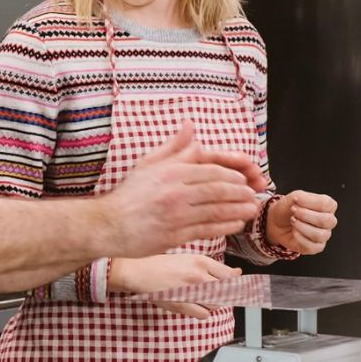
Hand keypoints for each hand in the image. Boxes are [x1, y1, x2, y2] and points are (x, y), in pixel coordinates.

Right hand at [101, 122, 261, 257]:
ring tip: (250, 210)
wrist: (108, 224)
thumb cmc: (129, 194)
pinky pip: (207, 229)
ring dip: (238, 210)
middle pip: (218, 190)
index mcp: (171, 172)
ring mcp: (176, 215)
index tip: (243, 180)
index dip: (233, 175)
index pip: (212, 171)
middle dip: (240, 193)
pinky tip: (235, 224)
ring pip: (217, 210)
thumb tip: (190, 126)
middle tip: (252, 195)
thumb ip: (173, 147)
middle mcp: (175, 192)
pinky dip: (225, 226)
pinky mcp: (175, 235)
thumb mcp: (148, 164)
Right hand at [108, 254, 240, 318]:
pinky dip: (202, 312)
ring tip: (201, 298)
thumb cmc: (159, 264)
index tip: (241, 287)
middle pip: (227, 292)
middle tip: (217, 293)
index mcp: (201, 261)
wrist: (137, 271)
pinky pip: (204, 314)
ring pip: (217, 304)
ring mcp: (191, 291)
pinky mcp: (182, 304)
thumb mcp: (188, 258)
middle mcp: (198, 275)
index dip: (238, 284)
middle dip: (225, 295)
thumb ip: (212, 267)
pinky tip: (194, 305)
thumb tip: (236, 273)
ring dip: (213, 304)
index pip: (231, 276)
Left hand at [266, 190, 336, 254]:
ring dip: (302, 227)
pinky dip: (299, 238)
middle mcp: (329, 221)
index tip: (295, 201)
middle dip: (305, 215)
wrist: (276, 222)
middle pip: (326, 220)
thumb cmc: (288, 209)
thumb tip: (302, 200)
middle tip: (293, 212)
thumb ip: (302, 197)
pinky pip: (312, 246)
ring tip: (293, 221)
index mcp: (328, 206)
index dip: (309, 202)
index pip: (326, 204)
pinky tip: (294, 232)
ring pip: (320, 235)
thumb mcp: (293, 197)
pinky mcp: (316, 247)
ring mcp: (324, 235)